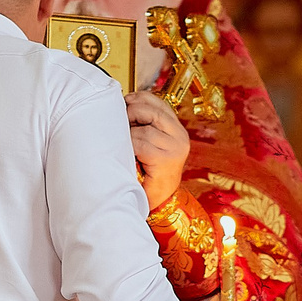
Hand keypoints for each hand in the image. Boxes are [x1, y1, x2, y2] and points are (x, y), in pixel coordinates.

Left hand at [129, 91, 190, 209]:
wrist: (157, 202)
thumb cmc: (148, 173)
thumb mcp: (149, 143)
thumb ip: (144, 125)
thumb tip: (122, 104)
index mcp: (177, 129)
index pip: (158, 102)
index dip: (139, 98)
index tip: (125, 102)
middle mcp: (180, 136)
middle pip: (152, 111)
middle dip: (132, 112)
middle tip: (121, 121)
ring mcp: (176, 148)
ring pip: (144, 129)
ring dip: (129, 135)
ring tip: (126, 145)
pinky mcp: (167, 159)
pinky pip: (141, 144)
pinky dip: (130, 147)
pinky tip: (130, 156)